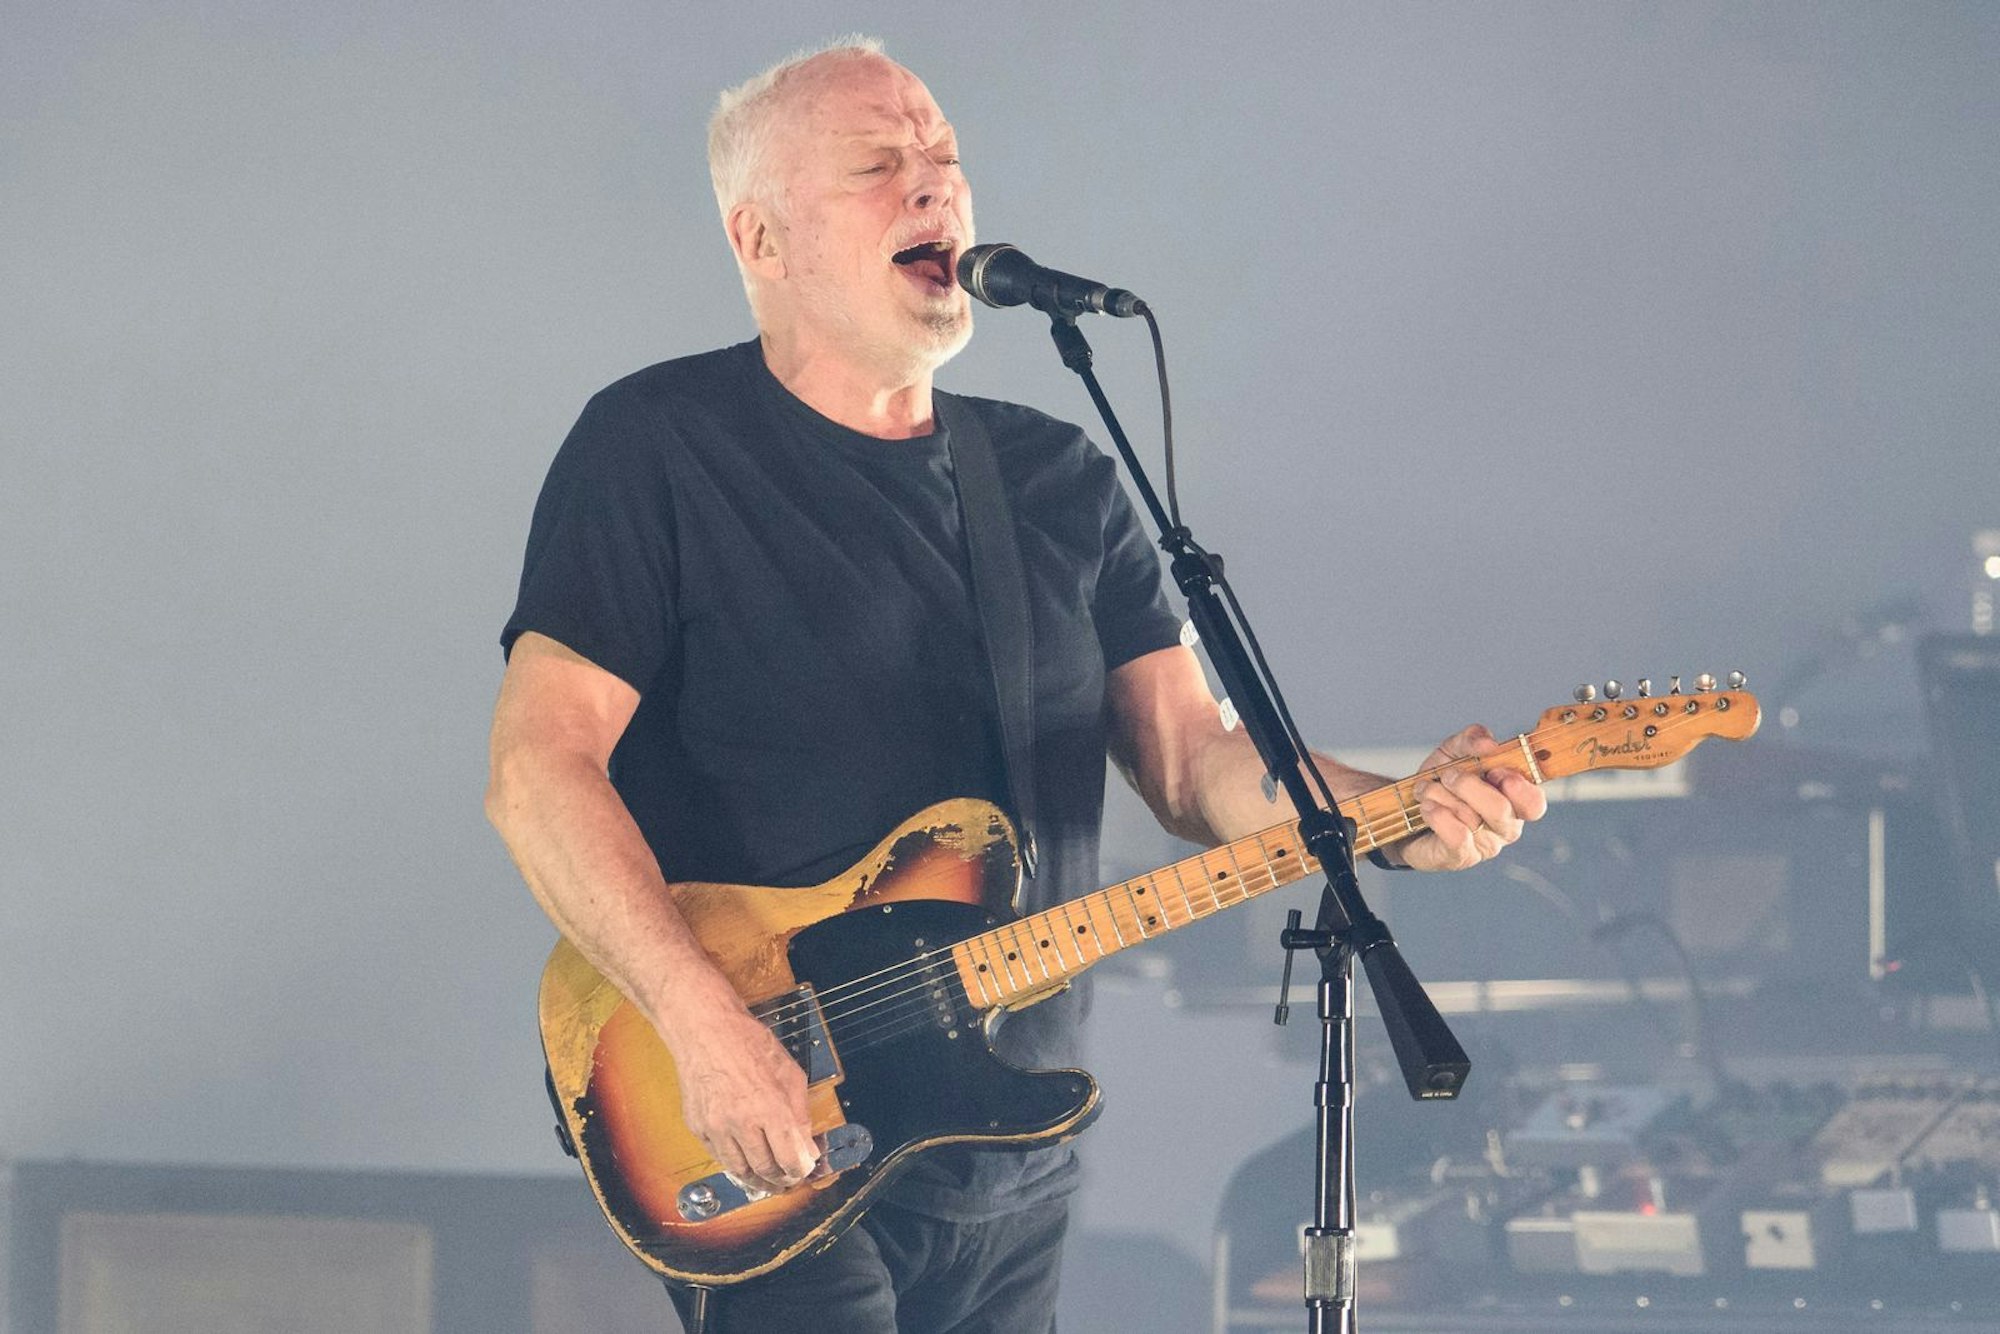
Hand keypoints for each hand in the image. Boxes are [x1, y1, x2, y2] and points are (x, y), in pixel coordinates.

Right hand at [657, 986, 821, 1195]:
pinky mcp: (698, 1127)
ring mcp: (716, 1127)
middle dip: (781, 1179)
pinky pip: (718, 1156)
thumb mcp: (790, 1072)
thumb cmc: (748, 1042)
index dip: (801, 1170)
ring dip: (757, 1179)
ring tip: (768, 1178)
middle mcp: (741, 1122)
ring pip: (739, 1170)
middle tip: (789, 1178)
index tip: (805, 1168)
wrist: (705, 1029)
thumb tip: (807, 1146)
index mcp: (770, 1108)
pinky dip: (734, 1163)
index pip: (790, 1159)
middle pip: (765, 1170)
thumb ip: (800, 1113)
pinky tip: (745, 1158)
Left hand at [1393, 724, 1546, 871]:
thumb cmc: (1441, 782)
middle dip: (1468, 785)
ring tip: (1426, 789)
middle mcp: (1506, 826)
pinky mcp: (1461, 858)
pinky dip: (1438, 816)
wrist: (1405, 809)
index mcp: (1515, 800)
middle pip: (1501, 810)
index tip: (1493, 770)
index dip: (1518, 787)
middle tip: (1448, 775)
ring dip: (1441, 796)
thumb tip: (1489, 743)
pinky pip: (1457, 837)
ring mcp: (1485, 845)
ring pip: (1471, 818)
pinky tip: (1426, 808)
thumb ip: (1472, 739)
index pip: (1535, 803)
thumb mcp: (1454, 751)